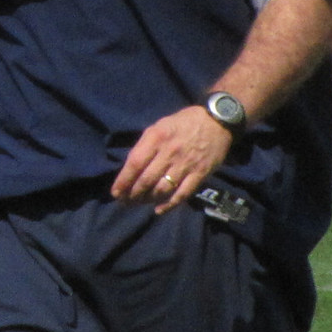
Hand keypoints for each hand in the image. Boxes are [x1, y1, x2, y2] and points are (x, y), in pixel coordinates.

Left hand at [110, 104, 235, 214]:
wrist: (216, 121)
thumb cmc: (183, 123)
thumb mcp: (159, 126)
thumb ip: (145, 145)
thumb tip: (130, 167)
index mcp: (157, 137)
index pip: (135, 163)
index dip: (123, 180)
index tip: (115, 192)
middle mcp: (170, 152)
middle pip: (146, 180)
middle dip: (132, 194)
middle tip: (125, 202)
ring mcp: (185, 165)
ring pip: (162, 189)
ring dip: (147, 200)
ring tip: (139, 203)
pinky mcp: (199, 174)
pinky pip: (182, 194)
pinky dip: (169, 205)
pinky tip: (159, 210)